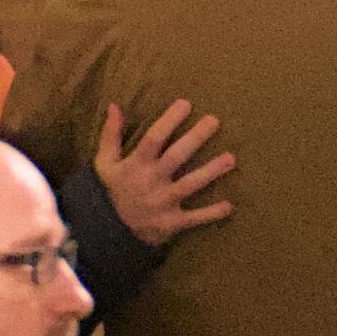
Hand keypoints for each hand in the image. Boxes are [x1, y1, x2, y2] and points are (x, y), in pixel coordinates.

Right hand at [91, 100, 237, 243]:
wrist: (109, 231)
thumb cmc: (113, 190)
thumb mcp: (105, 163)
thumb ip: (110, 135)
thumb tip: (115, 105)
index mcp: (136, 165)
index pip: (153, 138)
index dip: (169, 121)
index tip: (186, 103)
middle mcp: (151, 181)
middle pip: (176, 156)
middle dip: (195, 138)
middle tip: (214, 120)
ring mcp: (162, 203)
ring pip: (189, 185)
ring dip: (211, 172)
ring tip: (231, 158)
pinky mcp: (171, 222)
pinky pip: (193, 218)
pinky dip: (211, 214)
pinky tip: (229, 206)